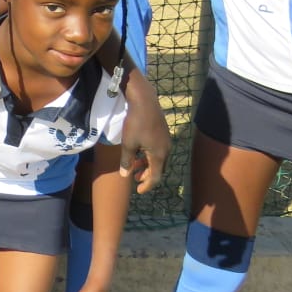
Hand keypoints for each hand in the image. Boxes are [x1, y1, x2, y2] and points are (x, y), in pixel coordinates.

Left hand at [117, 71, 169, 193]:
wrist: (144, 100)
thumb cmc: (135, 123)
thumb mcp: (128, 144)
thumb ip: (126, 161)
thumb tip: (125, 175)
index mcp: (159, 155)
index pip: (156, 177)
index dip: (147, 185)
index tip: (138, 190)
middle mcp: (166, 149)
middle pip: (159, 168)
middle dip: (147, 175)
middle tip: (136, 179)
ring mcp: (166, 140)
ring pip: (159, 159)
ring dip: (148, 165)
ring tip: (135, 166)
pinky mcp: (164, 132)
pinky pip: (158, 150)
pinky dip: (150, 155)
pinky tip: (139, 151)